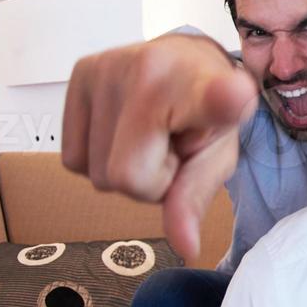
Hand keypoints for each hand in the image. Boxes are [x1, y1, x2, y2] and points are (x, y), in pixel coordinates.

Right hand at [62, 34, 256, 259]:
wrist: (186, 60)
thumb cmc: (207, 114)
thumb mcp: (217, 157)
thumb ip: (196, 198)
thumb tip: (185, 247)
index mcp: (207, 89)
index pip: (213, 99)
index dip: (222, 101)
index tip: (234, 95)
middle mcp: (151, 68)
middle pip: (124, 178)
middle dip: (149, 180)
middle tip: (170, 146)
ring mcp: (108, 66)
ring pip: (95, 173)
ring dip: (122, 167)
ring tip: (149, 133)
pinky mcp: (79, 71)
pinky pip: (72, 158)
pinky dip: (98, 156)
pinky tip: (123, 129)